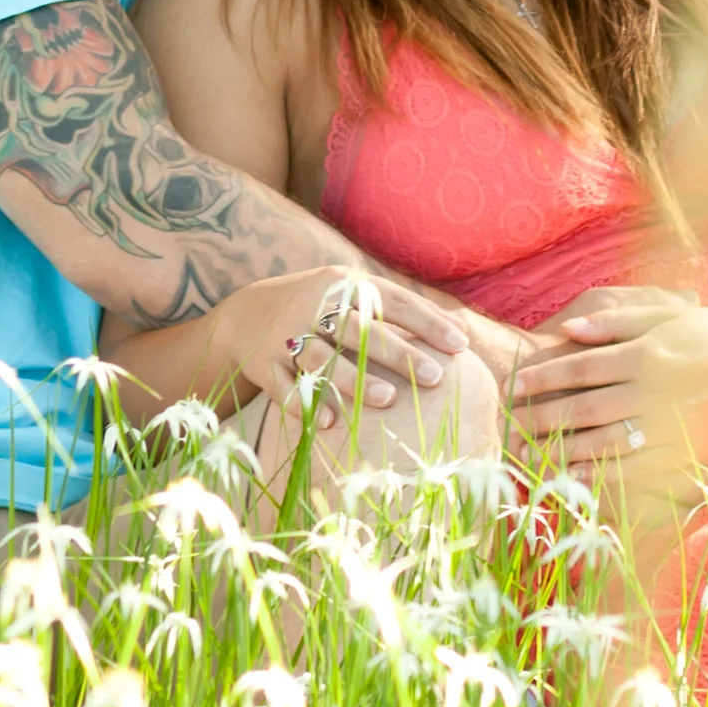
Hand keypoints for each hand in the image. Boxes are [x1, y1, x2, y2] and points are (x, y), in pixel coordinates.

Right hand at [207, 268, 462, 423]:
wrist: (244, 315)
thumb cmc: (320, 310)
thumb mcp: (352, 297)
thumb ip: (400, 311)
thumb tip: (463, 328)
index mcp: (342, 284)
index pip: (392, 300)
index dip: (427, 322)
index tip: (460, 346)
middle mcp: (313, 305)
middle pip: (359, 329)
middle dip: (398, 352)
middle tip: (434, 376)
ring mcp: (285, 334)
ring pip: (322, 358)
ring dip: (354, 379)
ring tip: (388, 399)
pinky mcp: (263, 363)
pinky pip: (285, 386)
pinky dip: (306, 403)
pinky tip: (330, 422)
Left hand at [507, 288, 707, 483]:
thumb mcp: (664, 314)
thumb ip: (615, 321)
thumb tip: (567, 332)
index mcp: (645, 354)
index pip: (581, 368)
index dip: (543, 377)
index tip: (513, 386)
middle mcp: (653, 392)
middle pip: (584, 408)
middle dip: (541, 418)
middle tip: (508, 425)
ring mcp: (668, 426)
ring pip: (603, 443)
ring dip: (561, 451)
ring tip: (527, 455)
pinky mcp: (683, 453)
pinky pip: (635, 470)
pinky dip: (601, 477)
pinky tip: (572, 480)